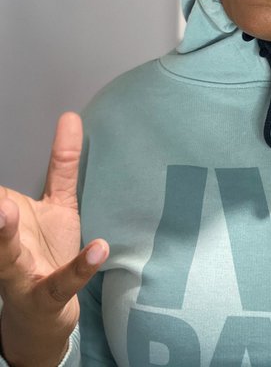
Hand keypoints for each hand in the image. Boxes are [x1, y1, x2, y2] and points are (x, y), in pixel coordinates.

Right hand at [0, 113, 108, 366]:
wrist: (42, 316)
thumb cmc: (44, 254)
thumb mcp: (57, 203)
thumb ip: (62, 164)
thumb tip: (70, 117)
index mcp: (6, 220)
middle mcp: (6, 247)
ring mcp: (23, 274)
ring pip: (6, 257)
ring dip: (3, 235)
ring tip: (2, 210)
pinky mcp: (49, 296)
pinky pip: (62, 283)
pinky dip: (80, 268)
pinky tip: (99, 249)